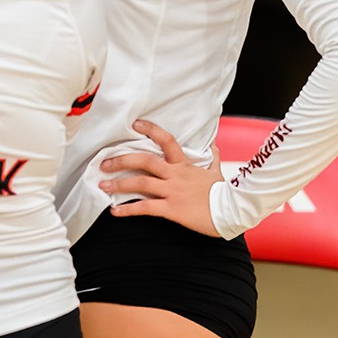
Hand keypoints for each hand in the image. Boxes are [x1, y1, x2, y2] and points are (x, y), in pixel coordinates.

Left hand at [100, 119, 223, 236]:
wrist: (234, 214)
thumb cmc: (224, 194)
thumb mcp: (217, 172)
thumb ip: (211, 159)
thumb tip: (213, 146)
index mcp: (185, 165)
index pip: (167, 140)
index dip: (151, 130)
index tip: (135, 124)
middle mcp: (176, 175)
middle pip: (144, 161)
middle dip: (121, 160)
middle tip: (103, 163)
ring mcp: (173, 191)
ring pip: (140, 183)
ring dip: (118, 184)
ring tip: (102, 184)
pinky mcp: (172, 209)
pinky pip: (145, 208)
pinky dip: (128, 209)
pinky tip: (115, 211)